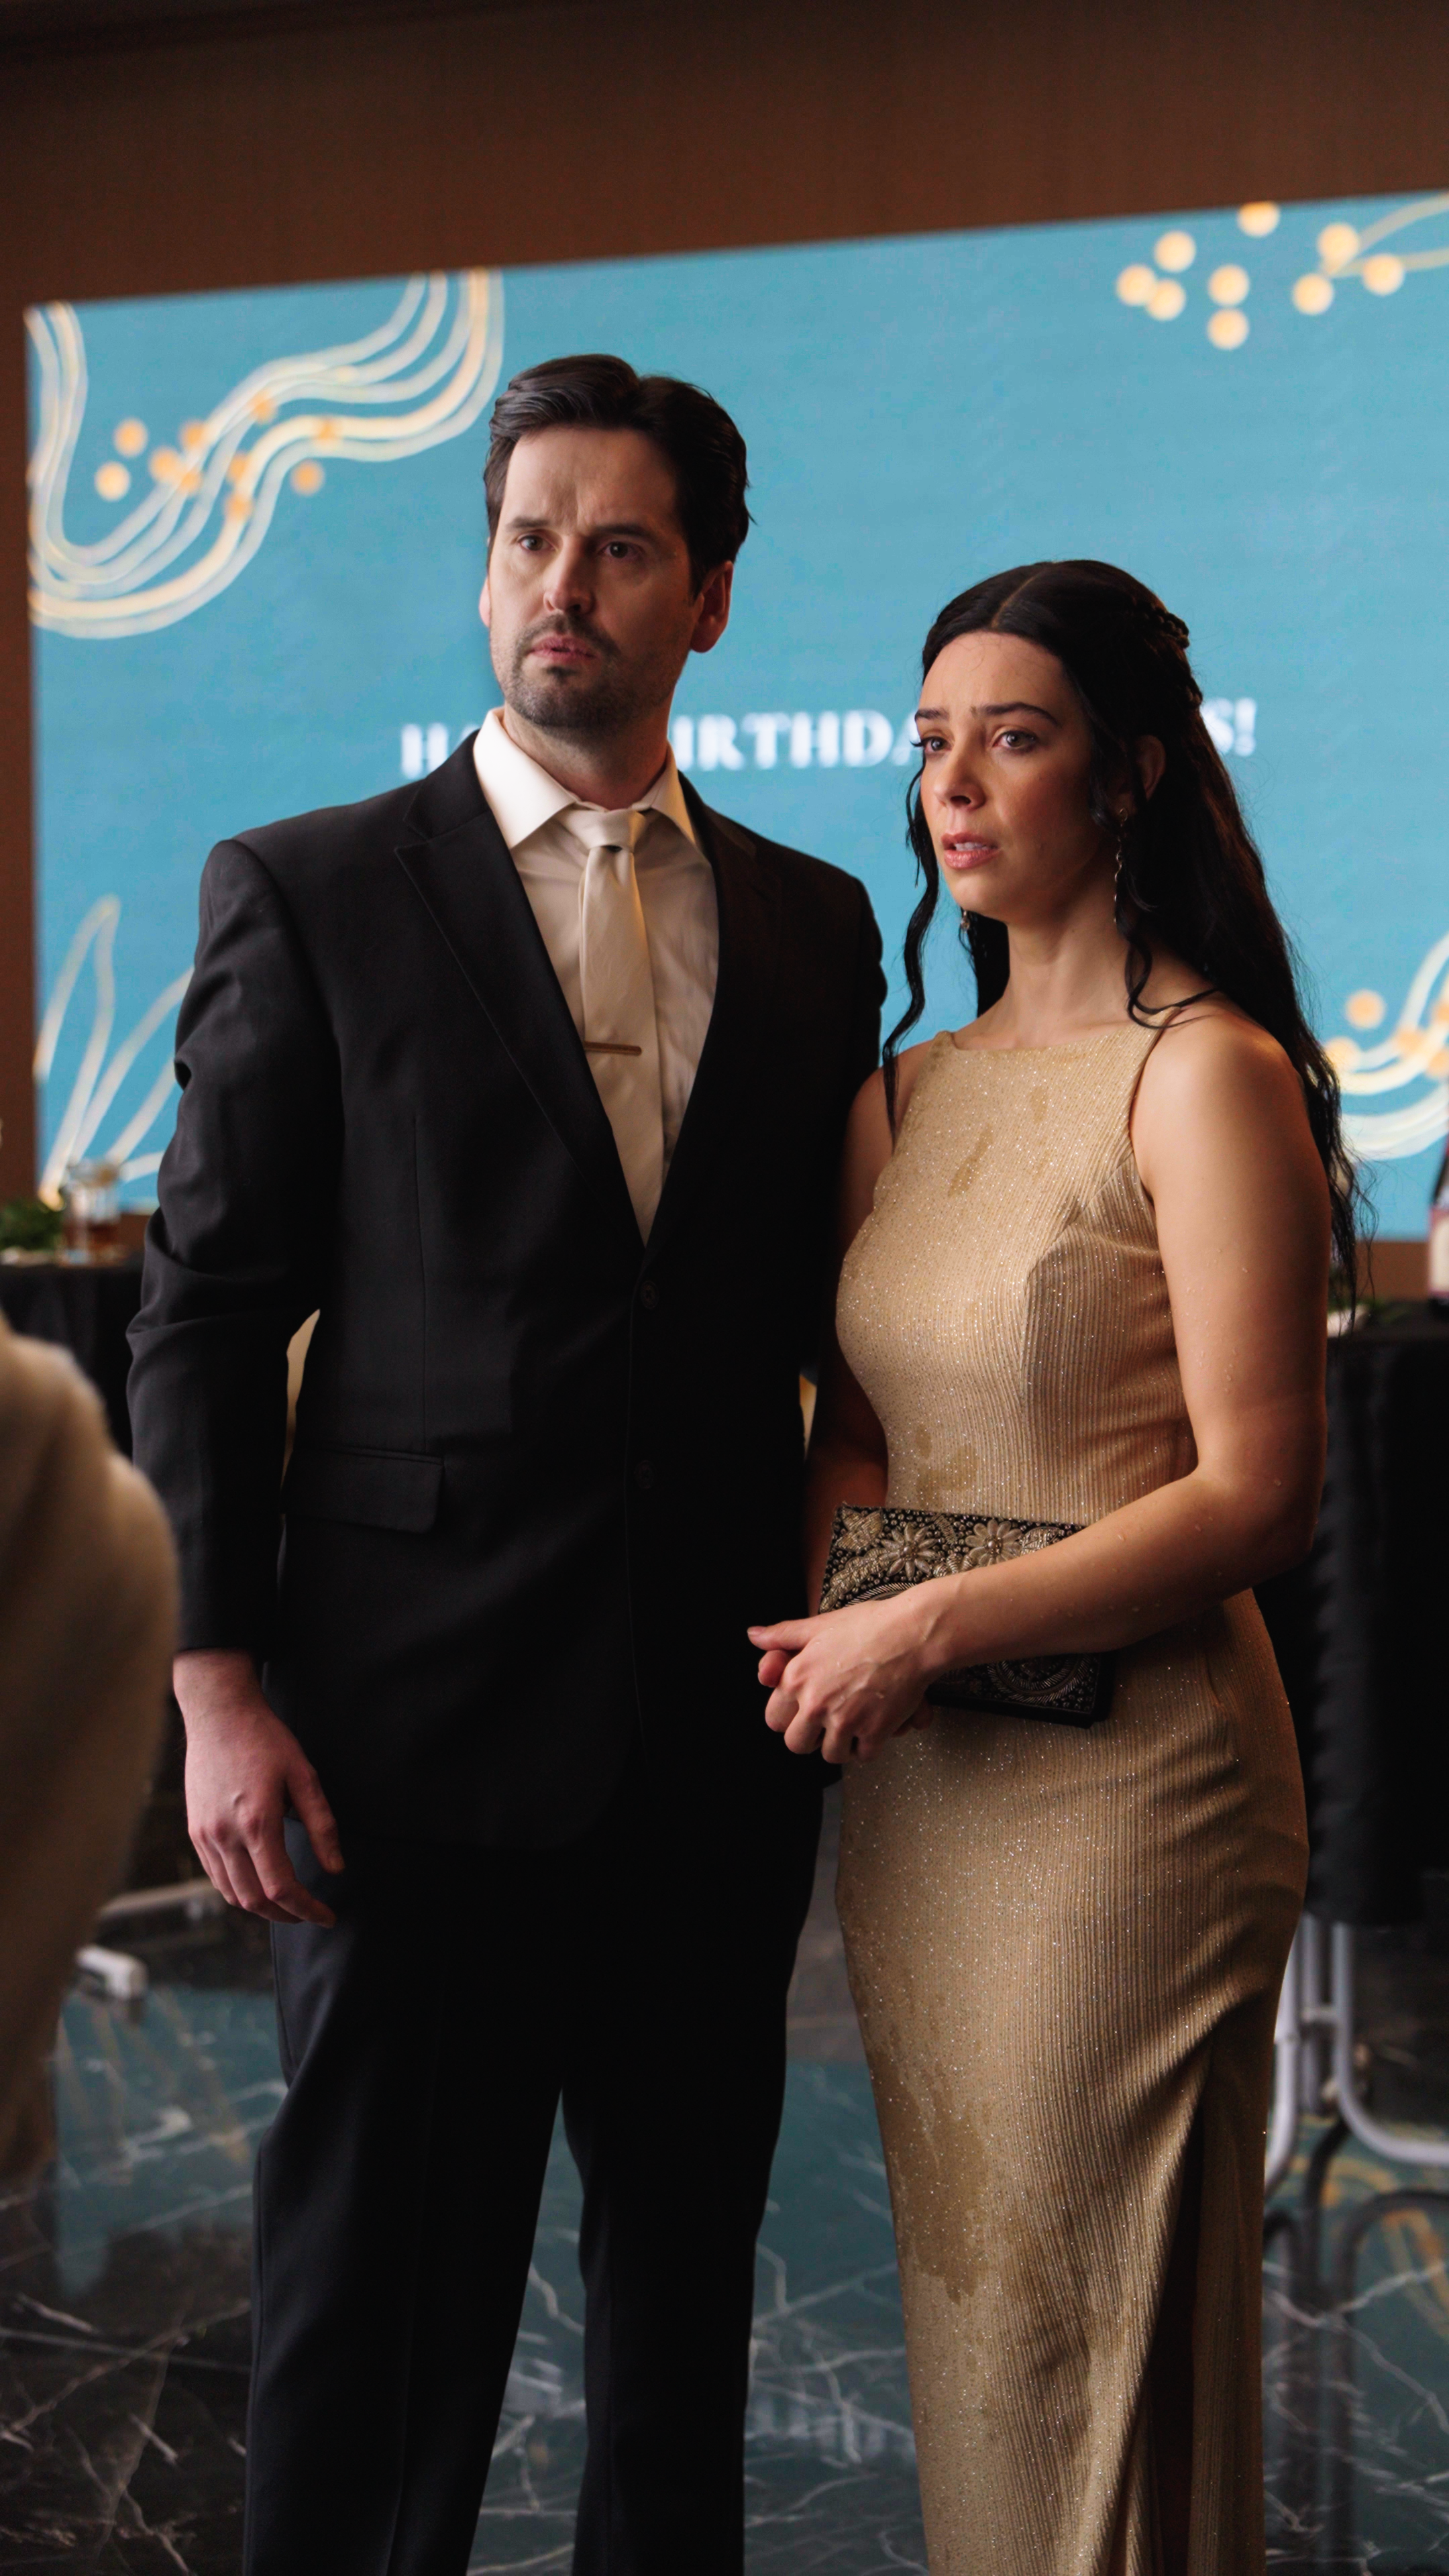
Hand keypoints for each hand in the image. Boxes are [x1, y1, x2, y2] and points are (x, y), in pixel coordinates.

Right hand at [174, 1649, 343, 1925]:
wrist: (219, 1715)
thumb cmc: (265, 1740)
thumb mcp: (304, 1776)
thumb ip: (322, 1825)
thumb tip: (335, 1867)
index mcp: (258, 1822)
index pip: (282, 1887)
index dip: (307, 1910)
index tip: (326, 1916)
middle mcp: (226, 1835)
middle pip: (254, 1899)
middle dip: (286, 1915)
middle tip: (310, 1914)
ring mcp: (205, 1835)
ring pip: (232, 1893)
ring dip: (261, 1907)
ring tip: (287, 1904)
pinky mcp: (194, 1831)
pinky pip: (215, 1876)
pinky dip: (238, 1890)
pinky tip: (257, 1884)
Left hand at [748, 1597, 936, 1762]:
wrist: (913, 1634)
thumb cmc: (870, 1625)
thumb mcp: (819, 1625)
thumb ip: (783, 1635)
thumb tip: (753, 1635)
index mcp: (797, 1679)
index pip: (775, 1720)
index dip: (789, 1717)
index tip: (803, 1712)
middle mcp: (816, 1703)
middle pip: (797, 1745)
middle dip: (810, 1738)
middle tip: (826, 1725)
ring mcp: (845, 1721)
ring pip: (831, 1755)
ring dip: (841, 1745)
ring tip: (852, 1726)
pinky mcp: (874, 1732)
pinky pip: (864, 1755)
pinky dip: (870, 1745)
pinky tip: (874, 1726)